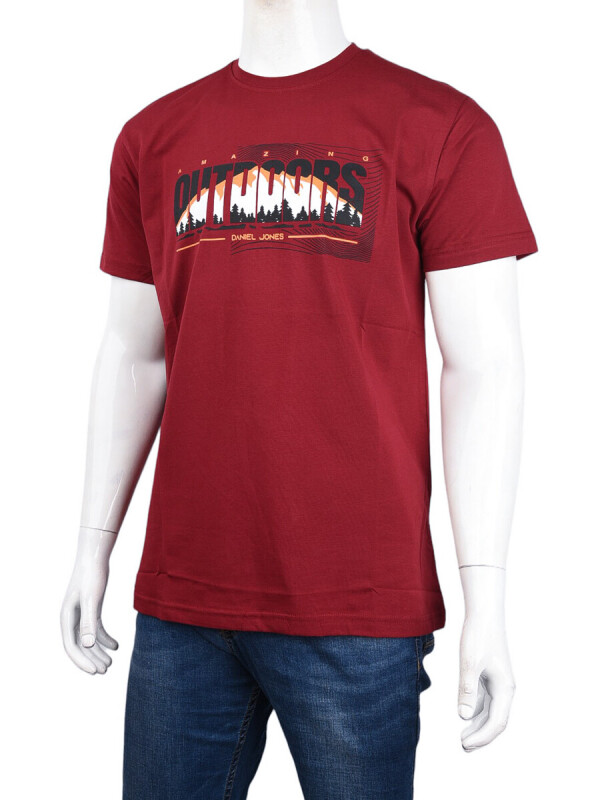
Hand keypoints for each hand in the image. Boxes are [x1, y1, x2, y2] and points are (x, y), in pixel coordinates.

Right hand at [60, 527, 118, 673]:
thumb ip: (89, 623)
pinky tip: (116, 646)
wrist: (95, 557)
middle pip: (80, 646)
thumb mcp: (91, 600)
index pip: (72, 647)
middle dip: (92, 659)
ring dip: (99, 651)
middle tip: (106, 670)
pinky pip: (97, 629)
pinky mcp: (91, 609)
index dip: (82, 662)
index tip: (95, 672)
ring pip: (88, 640)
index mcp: (67, 618)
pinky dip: (105, 639)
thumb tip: (87, 645)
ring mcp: (81, 614)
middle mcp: (71, 618)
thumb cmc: (91, 576)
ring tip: (111, 663)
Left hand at [457, 614, 515, 750]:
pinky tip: (466, 716)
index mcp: (505, 688)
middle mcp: (505, 688)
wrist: (484, 613)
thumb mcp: (470, 663)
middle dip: (481, 736)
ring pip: (491, 711)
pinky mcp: (490, 674)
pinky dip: (477, 711)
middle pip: (496, 720)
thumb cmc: (478, 636)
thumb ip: (467, 690)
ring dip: (478, 726)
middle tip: (463, 747)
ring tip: (464, 739)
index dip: (482, 737)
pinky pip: (486, 700)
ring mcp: (498, 682)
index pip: (496, 722)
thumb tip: (464, 717)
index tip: (464, 745)